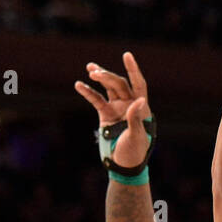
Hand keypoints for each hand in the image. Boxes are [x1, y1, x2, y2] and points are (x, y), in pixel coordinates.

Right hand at [75, 51, 151, 169]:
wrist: (123, 166)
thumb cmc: (134, 153)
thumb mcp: (136, 137)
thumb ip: (135, 118)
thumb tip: (138, 100)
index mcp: (142, 108)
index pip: (138, 84)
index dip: (133, 69)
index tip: (127, 55)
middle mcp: (130, 105)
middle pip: (119, 84)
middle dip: (107, 76)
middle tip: (94, 72)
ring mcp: (117, 108)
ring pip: (108, 88)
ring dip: (99, 77)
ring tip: (89, 68)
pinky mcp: (106, 115)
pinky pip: (96, 100)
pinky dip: (88, 93)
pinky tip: (79, 85)